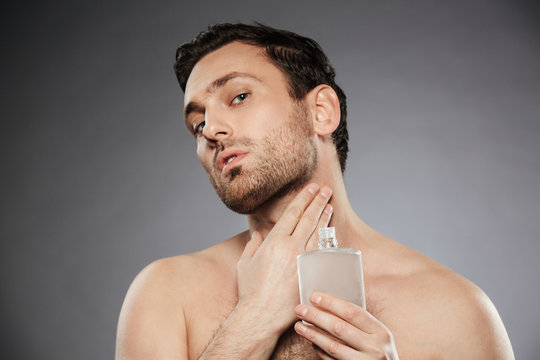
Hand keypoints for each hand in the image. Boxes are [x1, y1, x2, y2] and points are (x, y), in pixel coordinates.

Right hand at [236, 183, 332, 333]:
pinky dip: (327, 242)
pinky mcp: (313, 274)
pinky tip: (330, 235)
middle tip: (325, 190)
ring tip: (330, 206)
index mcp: (275, 241)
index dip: (304, 198)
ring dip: (325, 218)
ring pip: (318, 234)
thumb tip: (257, 233)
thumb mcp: (245, 263)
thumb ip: (252, 245)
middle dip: (318, 201)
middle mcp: (292, 247)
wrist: (261, 315)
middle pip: (309, 218)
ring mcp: (305, 261)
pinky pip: (323, 254)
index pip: (293, 212)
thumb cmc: (250, 291)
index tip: (311, 188)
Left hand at [294, 292, 398, 358]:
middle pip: (338, 328)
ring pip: (332, 346)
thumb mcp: (377, 336)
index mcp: (381, 332)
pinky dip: (319, 349)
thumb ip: (358, 323)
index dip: (331, 303)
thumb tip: (327, 306)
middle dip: (316, 317)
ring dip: (312, 334)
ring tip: (299, 325)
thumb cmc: (379, 351)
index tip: (314, 297)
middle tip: (300, 309)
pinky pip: (331, 359)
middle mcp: (374, 348)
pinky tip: (312, 341)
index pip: (352, 312)